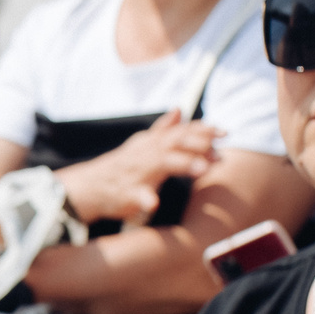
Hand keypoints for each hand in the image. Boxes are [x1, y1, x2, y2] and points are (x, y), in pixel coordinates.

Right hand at [57, 111, 219, 224]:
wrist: (89, 187)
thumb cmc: (120, 168)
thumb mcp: (142, 145)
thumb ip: (163, 130)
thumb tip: (179, 109)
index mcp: (153, 143)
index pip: (181, 131)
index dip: (203, 130)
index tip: (225, 132)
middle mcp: (147, 152)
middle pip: (176, 141)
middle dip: (199, 143)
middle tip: (221, 153)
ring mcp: (136, 171)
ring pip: (162, 163)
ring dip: (183, 164)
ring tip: (202, 169)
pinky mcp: (125, 192)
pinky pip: (135, 195)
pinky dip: (144, 199)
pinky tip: (153, 204)